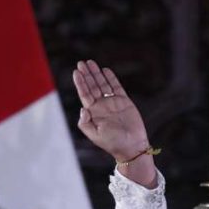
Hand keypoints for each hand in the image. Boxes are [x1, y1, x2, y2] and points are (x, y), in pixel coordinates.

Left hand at [72, 60, 155, 184]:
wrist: (131, 146)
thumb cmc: (112, 143)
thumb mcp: (95, 135)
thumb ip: (85, 123)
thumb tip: (82, 108)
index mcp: (93, 113)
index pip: (84, 94)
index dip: (80, 83)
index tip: (77, 72)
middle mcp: (102, 106)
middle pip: (92, 86)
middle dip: (87, 75)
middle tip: (81, 63)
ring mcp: (113, 103)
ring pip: (103, 84)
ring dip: (96, 74)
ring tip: (90, 62)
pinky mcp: (124, 101)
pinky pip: (116, 87)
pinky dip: (111, 78)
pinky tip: (105, 70)